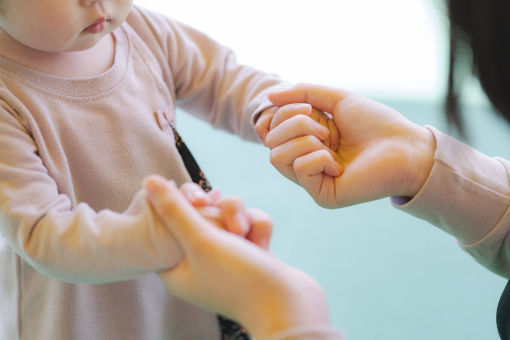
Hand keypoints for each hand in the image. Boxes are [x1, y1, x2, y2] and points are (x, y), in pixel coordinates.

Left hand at [144, 176, 330, 338]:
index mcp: (176, 267)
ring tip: (245, 235)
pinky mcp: (249, 251)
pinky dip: (257, 228)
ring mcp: (226, 257)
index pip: (164, 226)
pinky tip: (263, 246)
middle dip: (215, 210)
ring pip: (227, 214)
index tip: (194, 199)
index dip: (178, 205)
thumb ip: (175, 209)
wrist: (290, 306)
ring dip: (240, 217)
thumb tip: (149, 181)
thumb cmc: (239, 279)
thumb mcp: (201, 240)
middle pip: (199, 214)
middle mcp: (198, 262)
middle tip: (217, 207)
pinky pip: (248, 222)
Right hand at [266, 83, 435, 207]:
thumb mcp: (336, 99)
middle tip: (327, 128)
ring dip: (306, 139)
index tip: (311, 108)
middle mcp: (302, 162)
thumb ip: (302, 93)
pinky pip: (301, 168)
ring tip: (333, 143)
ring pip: (277, 156)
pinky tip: (340, 165)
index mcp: (303, 142)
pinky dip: (320, 157)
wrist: (405, 146)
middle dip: (296, 124)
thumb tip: (268, 97)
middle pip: (270, 142)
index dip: (283, 113)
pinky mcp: (321, 195)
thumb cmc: (374, 124)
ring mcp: (310, 181)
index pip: (270, 130)